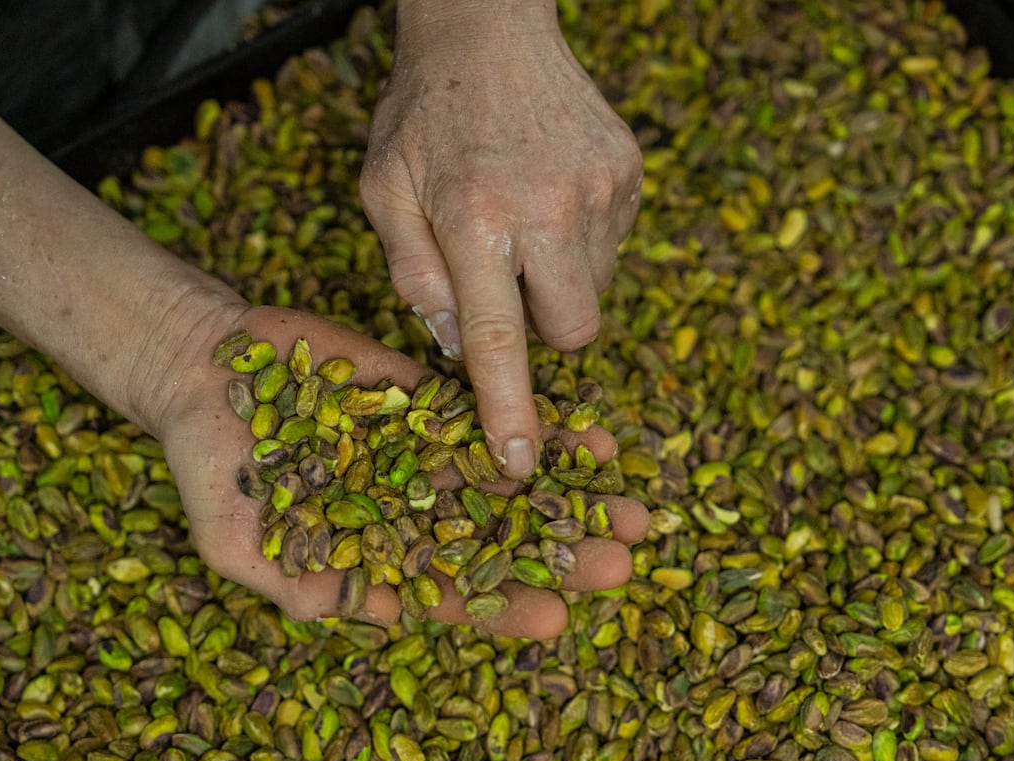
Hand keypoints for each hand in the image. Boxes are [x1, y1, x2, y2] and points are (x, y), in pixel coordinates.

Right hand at [156, 306, 648, 638]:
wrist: (205, 368)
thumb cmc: (210, 468)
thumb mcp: (239, 542)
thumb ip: (302, 585)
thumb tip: (388, 614)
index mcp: (377, 557)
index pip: (451, 592)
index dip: (502, 608)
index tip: (556, 618)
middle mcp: (415, 511)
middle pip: (500, 542)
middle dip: (561, 555)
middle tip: (620, 564)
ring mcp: (429, 456)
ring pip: (515, 485)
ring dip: (574, 499)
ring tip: (633, 512)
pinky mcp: (434, 403)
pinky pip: (497, 419)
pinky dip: (545, 432)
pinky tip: (595, 445)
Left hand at [360, 0, 642, 479]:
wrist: (489, 28)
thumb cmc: (424, 115)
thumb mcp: (383, 191)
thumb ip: (414, 276)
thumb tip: (460, 349)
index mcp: (474, 216)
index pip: (499, 339)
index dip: (510, 408)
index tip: (523, 463)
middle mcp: (547, 207)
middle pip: (575, 330)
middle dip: (546, 331)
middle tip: (510, 284)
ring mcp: (600, 188)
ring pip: (597, 291)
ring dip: (560, 281)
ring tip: (524, 222)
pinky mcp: (630, 172)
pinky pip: (614, 247)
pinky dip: (581, 244)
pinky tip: (549, 198)